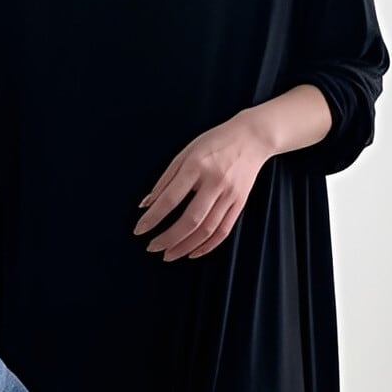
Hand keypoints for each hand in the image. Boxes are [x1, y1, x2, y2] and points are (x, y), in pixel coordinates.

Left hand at [133, 112, 271, 260]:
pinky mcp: (240, 203)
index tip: (139, 230)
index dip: (153, 218)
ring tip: (169, 255)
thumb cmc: (215, 143)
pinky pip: (223, 231)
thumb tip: (146, 204)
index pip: (170, 199)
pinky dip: (207, 246)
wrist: (252, 137)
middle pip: (190, 220)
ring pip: (207, 230)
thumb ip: (165, 179)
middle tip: (152, 247)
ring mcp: (230, 195)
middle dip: (168, 238)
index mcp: (197, 166)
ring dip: (185, 247)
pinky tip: (192, 253)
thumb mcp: (186, 152)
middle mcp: (215, 182)